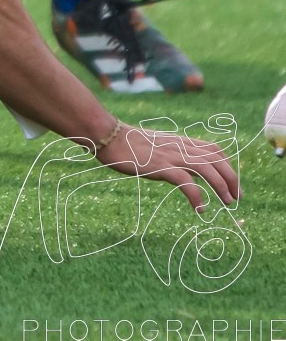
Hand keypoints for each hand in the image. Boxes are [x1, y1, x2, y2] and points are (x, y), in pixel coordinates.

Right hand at [96, 124, 240, 212]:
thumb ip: (170, 153)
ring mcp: (171, 156)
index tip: (232, 182)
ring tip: (227, 203)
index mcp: (179, 141)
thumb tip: (179, 167)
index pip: (213, 149)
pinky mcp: (160, 167)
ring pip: (207, 169)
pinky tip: (200, 209)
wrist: (107, 135)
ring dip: (221, 187)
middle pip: (216, 159)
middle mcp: (179, 147)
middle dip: (231, 179)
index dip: (227, 165)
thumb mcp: (154, 145)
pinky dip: (197, 196)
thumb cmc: (125, 143)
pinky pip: (186, 182)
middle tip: (236, 198)